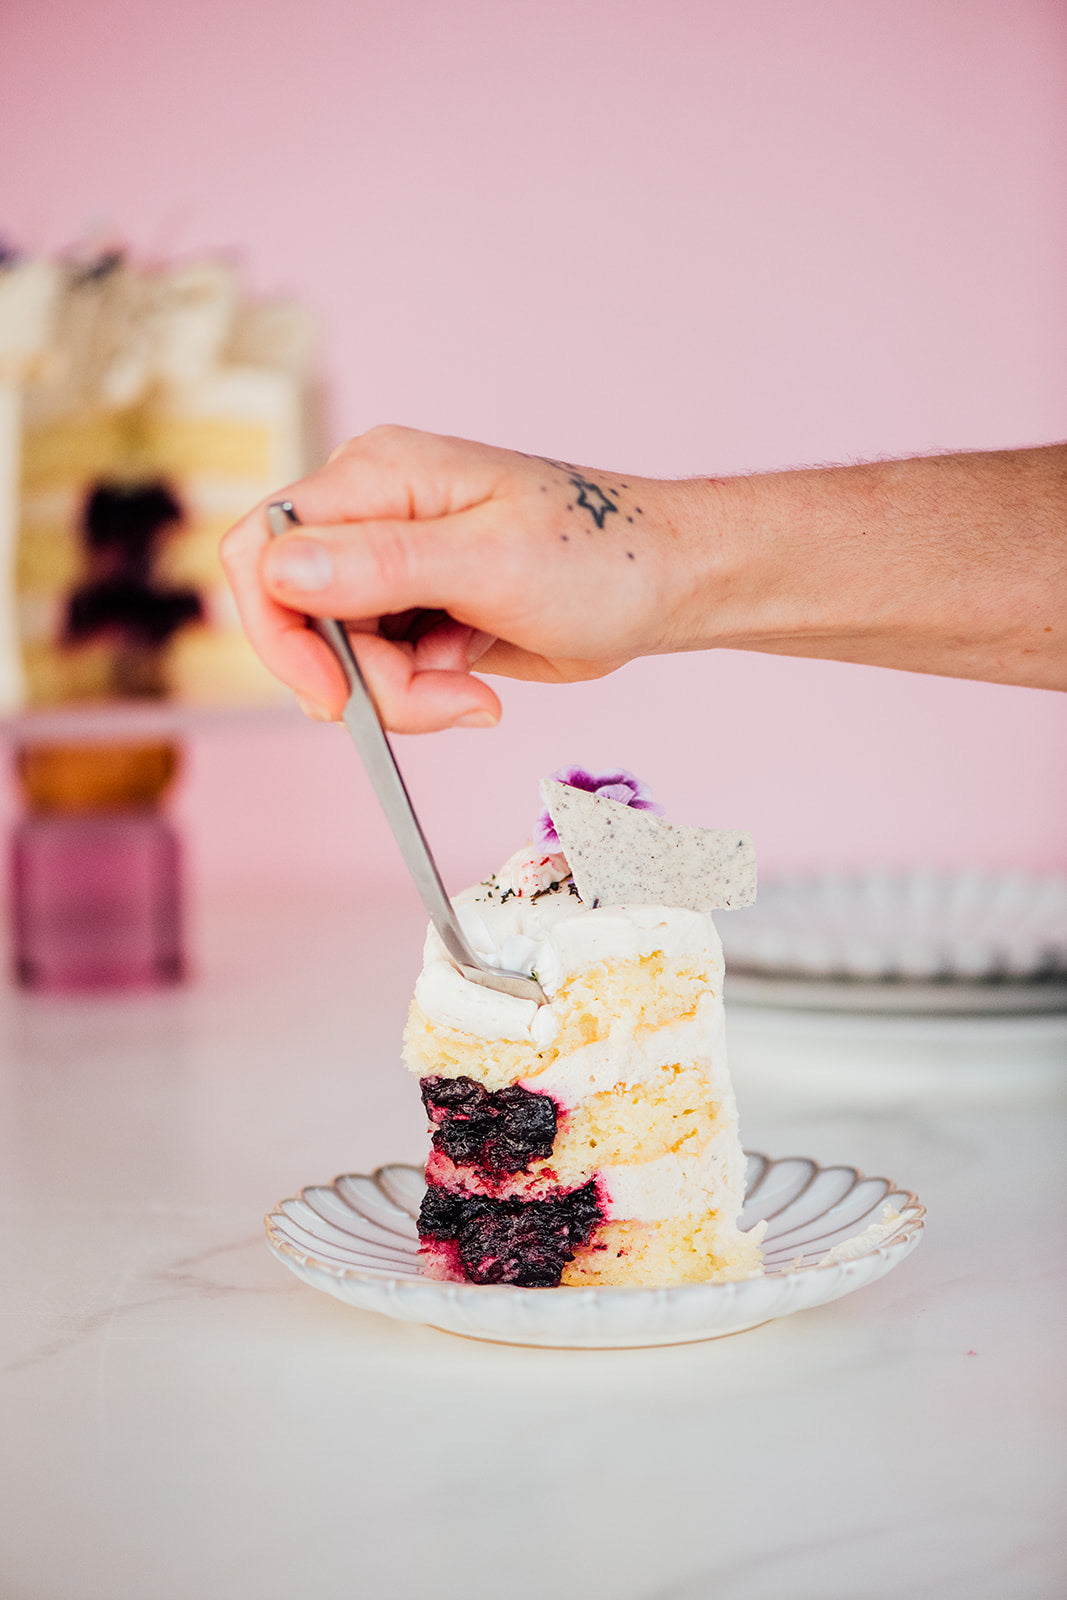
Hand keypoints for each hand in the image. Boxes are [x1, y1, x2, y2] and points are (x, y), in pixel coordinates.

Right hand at [220, 425, 680, 731]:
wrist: (666, 586)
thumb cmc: (600, 556)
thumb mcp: (492, 563)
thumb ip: (382, 565)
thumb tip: (283, 567)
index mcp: (376, 478)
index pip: (263, 548)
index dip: (278, 633)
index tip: (333, 696)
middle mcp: (371, 515)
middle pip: (300, 618)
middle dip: (361, 680)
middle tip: (443, 698)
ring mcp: (392, 565)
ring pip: (339, 656)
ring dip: (400, 693)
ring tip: (472, 688)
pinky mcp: (417, 609)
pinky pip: (379, 669)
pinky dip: (421, 693)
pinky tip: (475, 680)